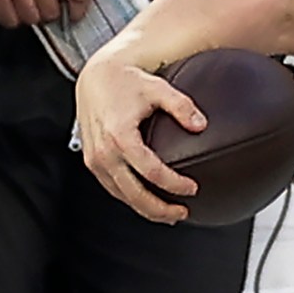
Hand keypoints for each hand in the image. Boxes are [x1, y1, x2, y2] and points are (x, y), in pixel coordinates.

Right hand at [74, 56, 202, 222]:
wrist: (95, 77)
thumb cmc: (125, 82)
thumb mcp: (157, 88)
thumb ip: (181, 106)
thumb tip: (201, 125)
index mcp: (120, 136)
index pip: (151, 172)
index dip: (175, 184)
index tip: (193, 188)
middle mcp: (104, 152)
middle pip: (134, 193)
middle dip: (160, 209)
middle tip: (183, 213)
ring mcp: (95, 159)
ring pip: (121, 196)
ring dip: (146, 209)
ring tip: (170, 215)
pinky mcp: (92, 162)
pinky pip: (113, 188)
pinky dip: (131, 199)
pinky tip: (148, 203)